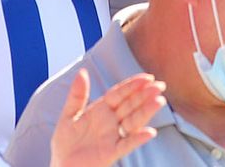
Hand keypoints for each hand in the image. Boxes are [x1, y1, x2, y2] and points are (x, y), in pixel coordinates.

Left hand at [49, 70, 163, 166]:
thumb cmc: (65, 144)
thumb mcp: (68, 116)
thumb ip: (77, 95)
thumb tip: (82, 71)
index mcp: (101, 110)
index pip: (120, 94)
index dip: (133, 85)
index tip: (147, 77)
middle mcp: (111, 122)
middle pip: (130, 105)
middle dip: (145, 95)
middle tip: (159, 86)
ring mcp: (113, 136)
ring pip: (133, 121)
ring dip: (146, 112)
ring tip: (159, 101)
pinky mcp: (111, 153)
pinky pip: (126, 144)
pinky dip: (138, 138)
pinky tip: (150, 132)